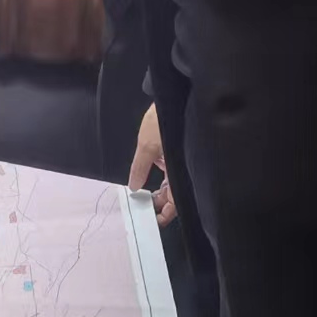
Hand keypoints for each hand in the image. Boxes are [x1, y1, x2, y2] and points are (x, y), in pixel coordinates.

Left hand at [127, 105, 175, 224]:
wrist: (176, 96)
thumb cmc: (166, 120)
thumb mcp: (147, 145)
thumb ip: (140, 168)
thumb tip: (134, 186)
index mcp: (181, 172)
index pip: (176, 203)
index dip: (166, 214)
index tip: (154, 220)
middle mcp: (183, 168)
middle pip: (173, 195)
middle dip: (159, 202)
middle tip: (141, 206)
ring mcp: (179, 160)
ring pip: (170, 182)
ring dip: (158, 189)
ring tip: (141, 193)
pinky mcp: (176, 151)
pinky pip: (168, 169)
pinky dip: (158, 174)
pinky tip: (147, 176)